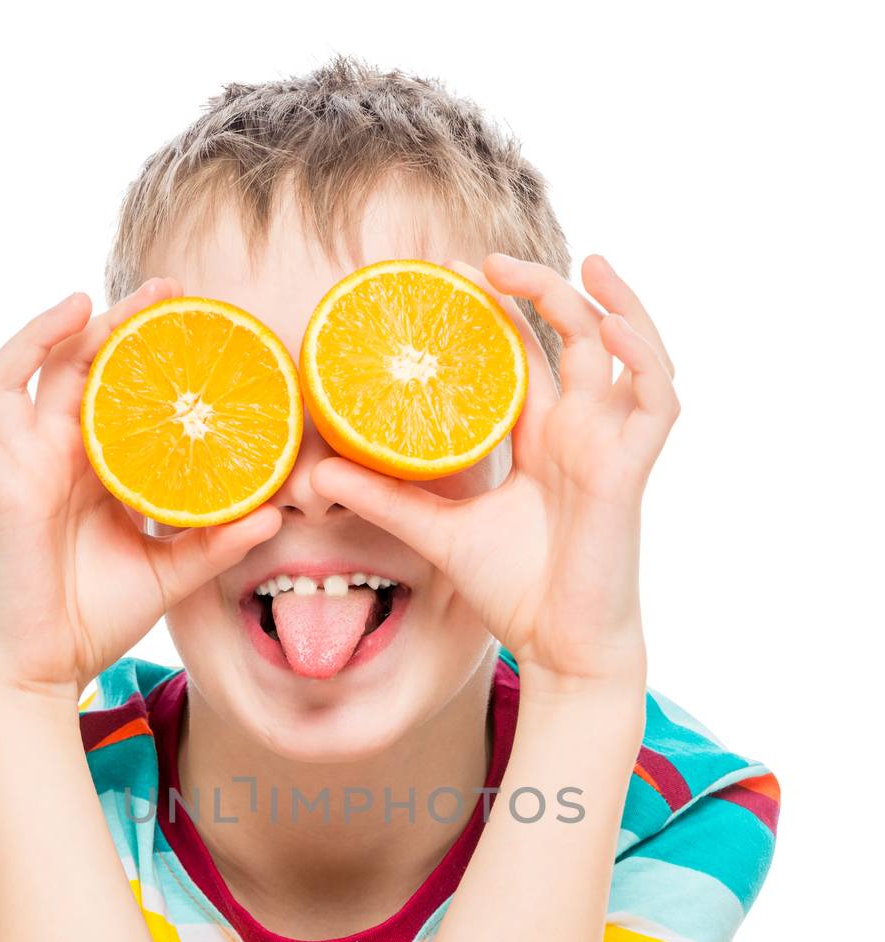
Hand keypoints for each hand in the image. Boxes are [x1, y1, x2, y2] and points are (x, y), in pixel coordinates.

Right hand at [0, 278, 281, 699]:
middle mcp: (56, 454)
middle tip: (164, 291)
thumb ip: (216, 541)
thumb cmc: (98, 612)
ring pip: (18, 377)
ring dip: (42, 333)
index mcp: (96, 464)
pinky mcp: (6, 490)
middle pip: (74, 365)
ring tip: (83, 302)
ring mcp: (25, 466)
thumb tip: (276, 513)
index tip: (190, 315)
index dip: (142, 348)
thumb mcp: (171, 571)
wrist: (52, 664)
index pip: (117, 387)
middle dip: (113, 322)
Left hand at [310, 255, 679, 695]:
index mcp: (541, 436)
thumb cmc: (514, 591)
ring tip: (577, 263)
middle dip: (539, 287)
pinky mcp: (632, 469)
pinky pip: (656, 400)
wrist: (558, 647)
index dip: (498, 307)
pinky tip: (615, 329)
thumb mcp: (437, 532)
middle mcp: (580, 429)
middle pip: (574, 333)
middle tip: (484, 261)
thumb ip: (385, 497)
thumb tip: (317, 471)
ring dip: (609, 301)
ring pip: (628, 349)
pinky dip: (643, 358)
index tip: (450, 271)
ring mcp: (610, 444)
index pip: (525, 353)